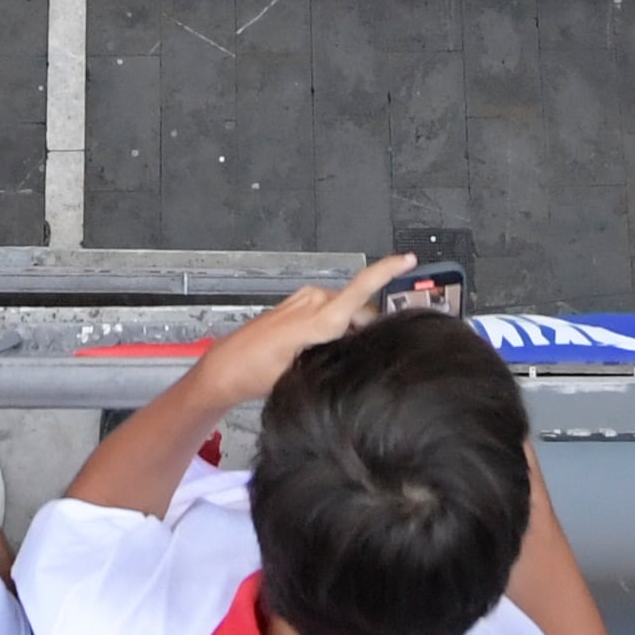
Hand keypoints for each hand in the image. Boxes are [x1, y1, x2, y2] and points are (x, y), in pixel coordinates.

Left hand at [168, 256, 407, 411]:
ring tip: (332, 357)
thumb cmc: (256, 372)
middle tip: (359, 356)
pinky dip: (336, 325)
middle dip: (368, 327)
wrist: (227, 368)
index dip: (386, 271)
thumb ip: (335, 357)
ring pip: (346, 310)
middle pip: (361, 307)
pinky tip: (323, 348)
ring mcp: (304, 301)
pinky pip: (330, 309)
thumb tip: (358, 349)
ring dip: (349, 329)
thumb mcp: (302, 375)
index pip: (359, 288)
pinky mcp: (299, 304)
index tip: (406, 259)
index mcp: (317, 318)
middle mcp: (312, 302)